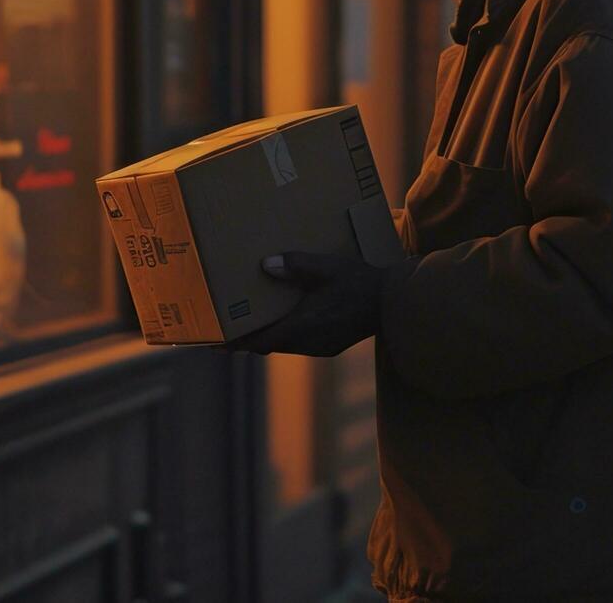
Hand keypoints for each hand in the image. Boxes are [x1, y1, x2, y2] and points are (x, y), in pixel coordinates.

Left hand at [224, 251, 403, 356]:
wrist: (397, 304)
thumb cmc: (361, 283)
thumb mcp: (327, 267)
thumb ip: (296, 265)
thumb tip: (266, 264)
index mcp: (302, 327)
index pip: (258, 341)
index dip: (235, 342)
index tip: (215, 341)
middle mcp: (308, 343)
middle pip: (268, 345)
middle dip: (248, 338)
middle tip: (229, 328)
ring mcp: (321, 347)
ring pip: (286, 345)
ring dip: (270, 335)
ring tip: (256, 321)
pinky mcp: (332, 345)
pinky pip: (301, 343)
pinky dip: (288, 334)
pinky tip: (290, 318)